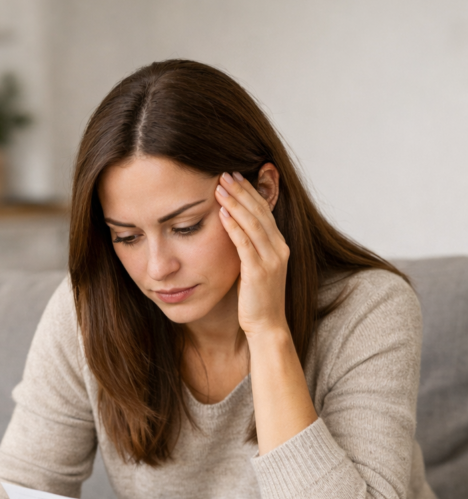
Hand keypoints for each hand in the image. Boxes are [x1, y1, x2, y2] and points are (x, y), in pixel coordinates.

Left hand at [215, 169, 289, 339]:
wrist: (267, 326)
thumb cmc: (257, 299)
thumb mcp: (256, 268)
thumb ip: (250, 248)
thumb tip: (234, 230)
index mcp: (279, 246)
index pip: (264, 211)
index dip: (250, 192)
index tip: (235, 176)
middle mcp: (279, 249)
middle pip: (260, 211)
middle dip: (242, 191)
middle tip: (225, 173)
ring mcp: (271, 260)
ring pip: (253, 223)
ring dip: (235, 203)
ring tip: (220, 187)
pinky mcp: (258, 272)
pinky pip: (245, 244)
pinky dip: (234, 227)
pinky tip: (222, 213)